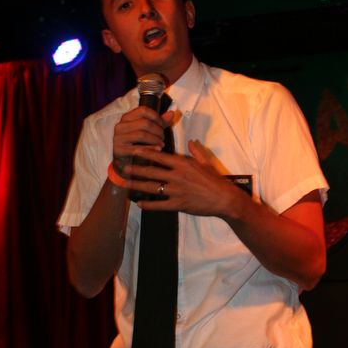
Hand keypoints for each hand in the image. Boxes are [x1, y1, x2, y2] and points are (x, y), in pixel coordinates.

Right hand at [112, 108, 173, 172]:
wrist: (125, 162)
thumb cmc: (137, 144)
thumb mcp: (148, 131)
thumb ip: (159, 123)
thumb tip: (172, 113)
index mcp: (127, 118)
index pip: (143, 110)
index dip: (156, 117)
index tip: (163, 125)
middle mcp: (120, 126)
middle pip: (144, 122)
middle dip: (158, 130)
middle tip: (163, 137)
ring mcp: (118, 138)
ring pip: (141, 135)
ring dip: (155, 139)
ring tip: (161, 144)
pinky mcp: (118, 150)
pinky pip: (137, 148)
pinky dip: (150, 149)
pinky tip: (158, 149)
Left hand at [123, 140, 243, 218]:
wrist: (224, 198)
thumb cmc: (215, 180)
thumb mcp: (205, 162)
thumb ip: (196, 152)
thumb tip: (191, 142)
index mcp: (182, 164)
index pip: (159, 157)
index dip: (145, 153)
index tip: (134, 151)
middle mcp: (177, 176)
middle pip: (151, 171)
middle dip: (136, 169)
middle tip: (123, 167)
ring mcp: (177, 191)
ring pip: (152, 187)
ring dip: (137, 185)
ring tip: (125, 184)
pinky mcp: (178, 204)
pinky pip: (160, 205)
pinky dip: (148, 205)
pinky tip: (139, 204)